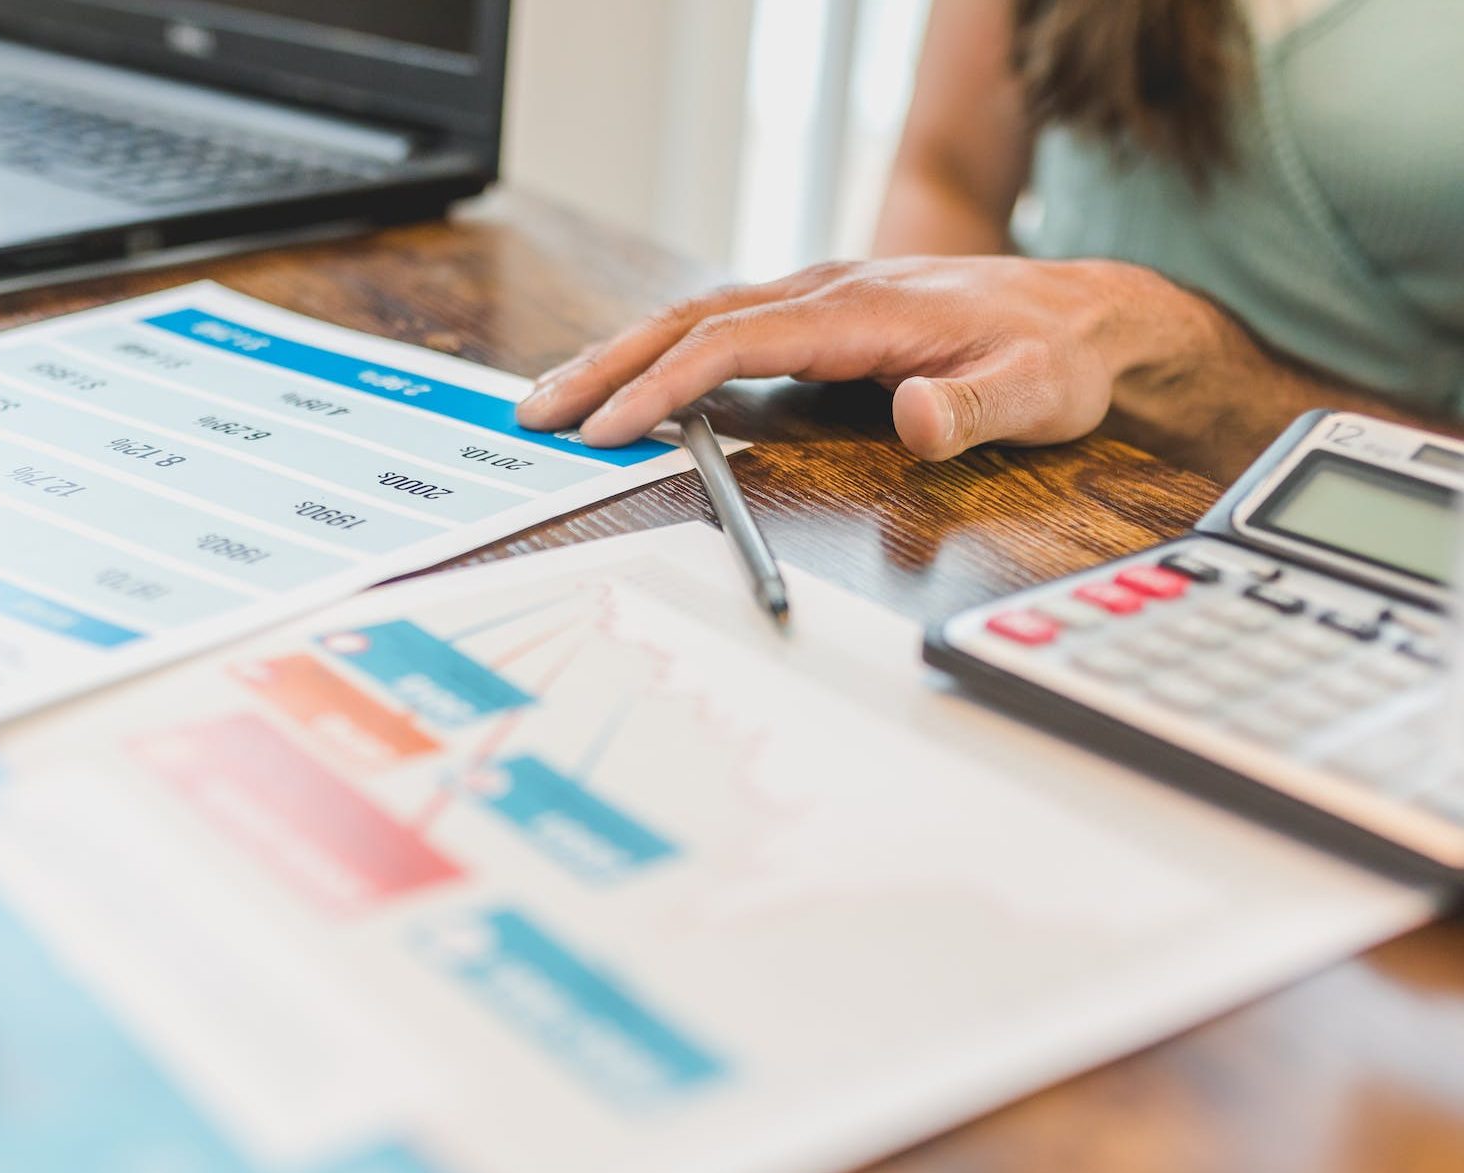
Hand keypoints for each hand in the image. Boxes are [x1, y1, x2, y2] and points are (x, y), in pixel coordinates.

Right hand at [516, 256, 1211, 457]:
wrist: (1088, 313)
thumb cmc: (1058, 355)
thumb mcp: (1035, 391)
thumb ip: (974, 409)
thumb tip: (914, 418)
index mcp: (862, 310)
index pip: (737, 341)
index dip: (667, 384)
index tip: (611, 425)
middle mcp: (827, 291)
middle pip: (691, 319)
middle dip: (610, 363)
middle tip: (540, 410)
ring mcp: (818, 298)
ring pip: (696, 316)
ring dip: (623, 355)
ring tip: (558, 398)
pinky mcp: (818, 315)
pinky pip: (720, 326)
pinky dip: (662, 352)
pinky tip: (632, 382)